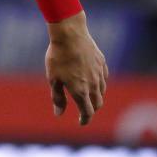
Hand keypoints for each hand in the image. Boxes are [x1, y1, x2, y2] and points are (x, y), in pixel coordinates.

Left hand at [45, 11, 107, 125]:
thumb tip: (59, 114)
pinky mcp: (102, 63)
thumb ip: (58, 98)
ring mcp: (99, 73)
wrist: (70, 34)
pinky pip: (104, 77)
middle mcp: (93, 85)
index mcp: (80, 91)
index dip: (85, 119)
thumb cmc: (58, 57)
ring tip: (89, 96)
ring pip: (102, 91)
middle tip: (85, 110)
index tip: (81, 122)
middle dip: (92, 109)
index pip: (87, 112)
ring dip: (96, 97)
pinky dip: (100, 83)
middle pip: (97, 103)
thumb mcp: (53, 79)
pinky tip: (94, 80)